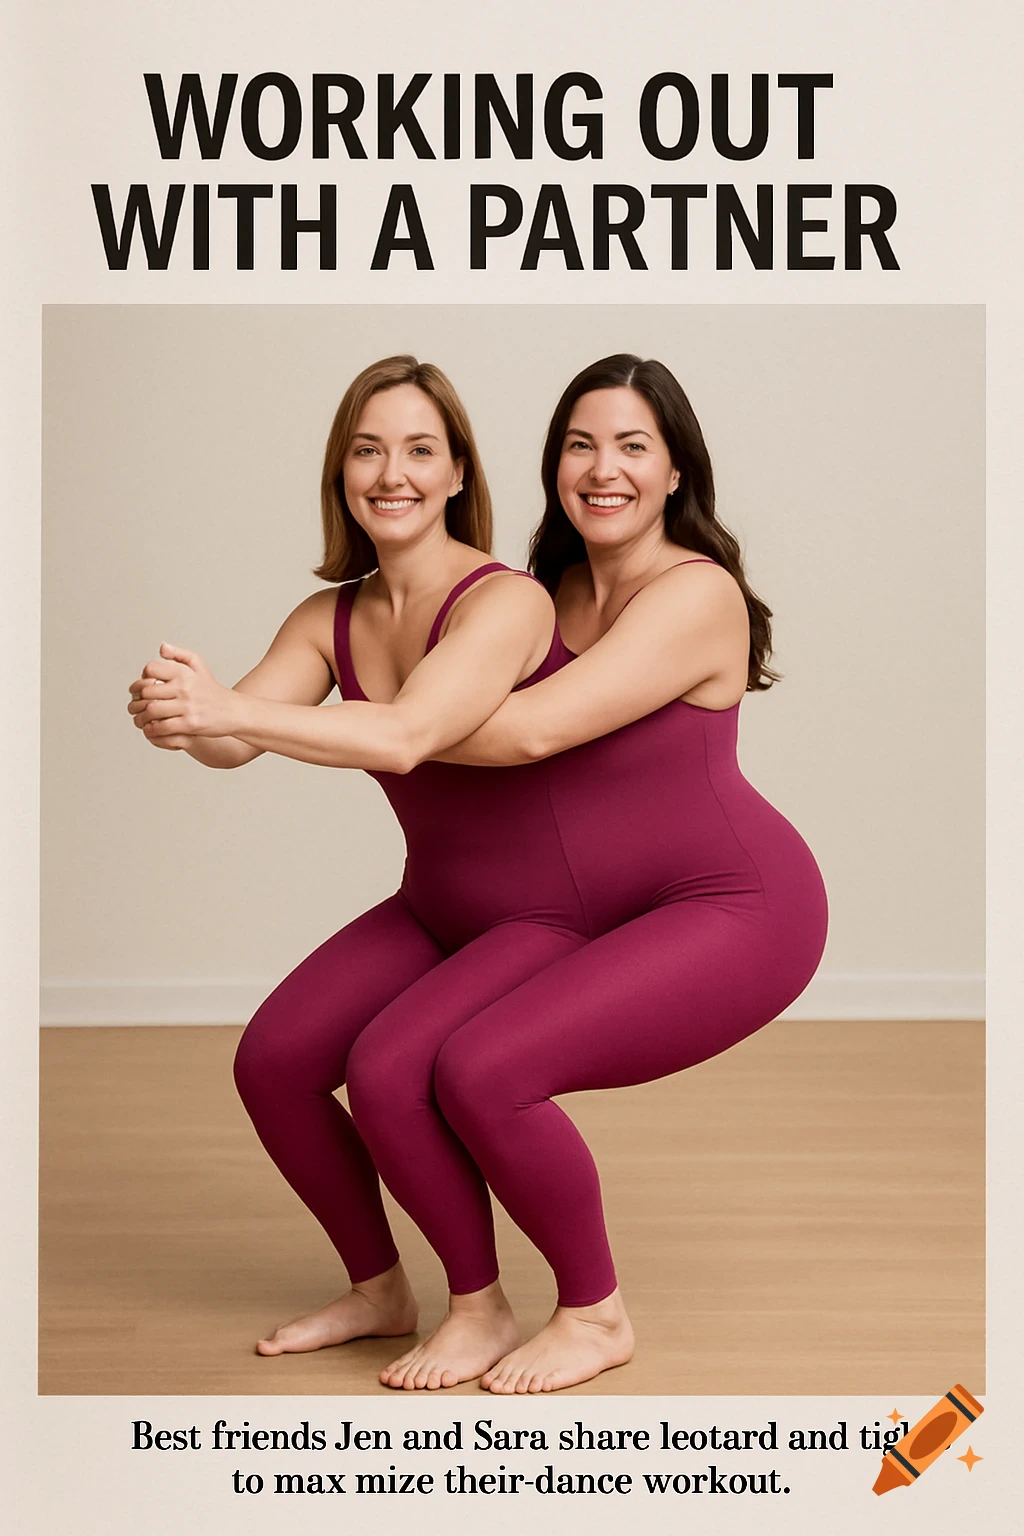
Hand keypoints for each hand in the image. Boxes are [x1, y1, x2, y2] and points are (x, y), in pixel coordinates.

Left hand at [127, 643, 241, 739]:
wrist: (233, 711)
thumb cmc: (212, 690)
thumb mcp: (199, 666)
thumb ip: (179, 655)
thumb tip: (161, 647)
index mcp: (184, 672)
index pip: (151, 669)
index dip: (142, 678)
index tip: (143, 686)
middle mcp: (185, 687)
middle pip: (147, 691)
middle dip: (137, 700)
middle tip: (135, 706)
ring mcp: (187, 706)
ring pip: (152, 710)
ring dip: (141, 716)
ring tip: (140, 719)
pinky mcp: (190, 723)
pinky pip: (163, 727)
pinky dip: (152, 729)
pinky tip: (151, 728)